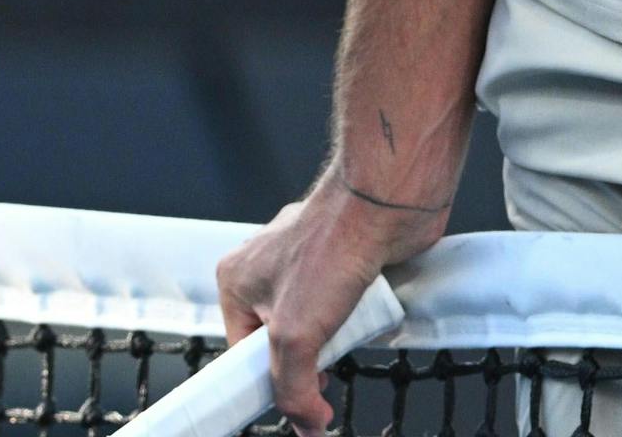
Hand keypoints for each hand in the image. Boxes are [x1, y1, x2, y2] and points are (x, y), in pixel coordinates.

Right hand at [218, 180, 449, 436]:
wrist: (385, 205)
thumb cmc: (331, 249)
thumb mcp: (295, 336)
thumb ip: (293, 389)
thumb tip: (306, 425)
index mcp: (236, 280)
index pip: (241, 352)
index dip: (265, 381)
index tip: (291, 402)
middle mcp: (266, 267)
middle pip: (279, 340)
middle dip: (305, 361)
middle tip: (325, 375)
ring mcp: (306, 261)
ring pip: (314, 322)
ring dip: (333, 338)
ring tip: (349, 334)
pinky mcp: (341, 259)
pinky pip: (341, 304)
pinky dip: (354, 318)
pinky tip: (367, 316)